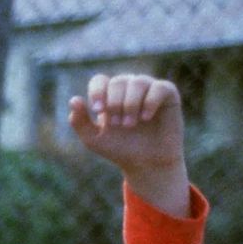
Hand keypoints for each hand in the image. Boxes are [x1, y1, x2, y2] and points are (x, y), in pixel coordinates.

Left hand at [69, 74, 184, 175]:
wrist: (146, 163)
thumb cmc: (119, 149)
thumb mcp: (93, 139)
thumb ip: (79, 121)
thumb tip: (74, 100)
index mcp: (109, 95)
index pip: (100, 80)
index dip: (97, 91)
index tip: (97, 110)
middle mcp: (129, 88)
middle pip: (118, 81)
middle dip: (115, 103)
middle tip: (117, 124)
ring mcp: (149, 89)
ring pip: (138, 82)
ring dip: (131, 103)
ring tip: (130, 124)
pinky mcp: (168, 95)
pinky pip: (160, 87)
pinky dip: (150, 102)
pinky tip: (145, 117)